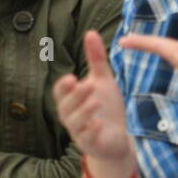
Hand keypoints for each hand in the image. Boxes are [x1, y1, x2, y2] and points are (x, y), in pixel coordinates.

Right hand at [54, 30, 135, 177]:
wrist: (117, 138)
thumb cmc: (106, 108)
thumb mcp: (102, 80)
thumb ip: (95, 59)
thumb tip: (90, 32)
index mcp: (70, 100)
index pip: (60, 92)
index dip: (63, 87)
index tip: (71, 78)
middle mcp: (70, 116)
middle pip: (66, 106)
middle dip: (76, 96)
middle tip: (89, 85)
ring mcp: (79, 132)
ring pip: (75, 122)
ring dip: (84, 112)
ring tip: (96, 101)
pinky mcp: (91, 144)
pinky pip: (87, 138)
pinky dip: (92, 131)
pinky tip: (99, 123)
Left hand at [119, 30, 177, 157]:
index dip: (161, 44)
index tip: (141, 42)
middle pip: (174, 45)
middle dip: (150, 40)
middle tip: (127, 40)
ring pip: (171, 46)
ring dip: (147, 41)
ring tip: (126, 41)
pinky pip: (173, 54)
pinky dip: (156, 46)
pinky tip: (138, 44)